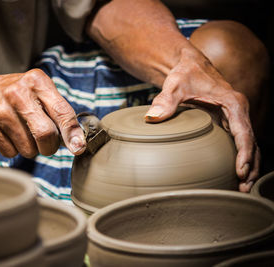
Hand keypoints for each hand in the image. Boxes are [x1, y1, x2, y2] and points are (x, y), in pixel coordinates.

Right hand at [0, 69, 85, 157]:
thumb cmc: (21, 96)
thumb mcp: (41, 92)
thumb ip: (61, 113)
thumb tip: (77, 143)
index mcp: (37, 81)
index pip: (61, 111)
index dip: (71, 132)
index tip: (78, 148)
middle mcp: (17, 93)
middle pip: (45, 134)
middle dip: (50, 147)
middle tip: (46, 143)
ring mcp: (0, 110)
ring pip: (28, 148)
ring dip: (30, 148)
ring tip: (22, 132)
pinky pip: (11, 152)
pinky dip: (14, 149)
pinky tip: (8, 134)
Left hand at [145, 48, 258, 191]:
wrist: (189, 65)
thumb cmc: (185, 73)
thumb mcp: (175, 84)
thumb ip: (165, 101)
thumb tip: (152, 117)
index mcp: (232, 102)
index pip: (244, 132)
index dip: (244, 153)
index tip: (240, 171)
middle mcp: (238, 112)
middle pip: (251, 143)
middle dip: (250, 166)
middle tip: (242, 188)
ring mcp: (234, 118)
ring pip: (248, 145)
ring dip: (248, 166)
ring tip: (241, 187)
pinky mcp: (227, 122)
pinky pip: (238, 143)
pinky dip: (239, 158)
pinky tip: (233, 174)